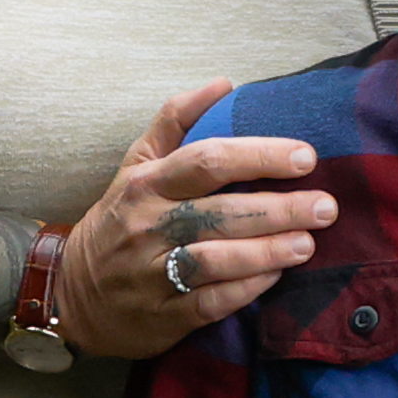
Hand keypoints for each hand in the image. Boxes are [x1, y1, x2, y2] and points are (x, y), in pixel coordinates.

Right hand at [53, 86, 337, 362]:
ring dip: (267, 250)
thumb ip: (177, 121)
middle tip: (326, 206)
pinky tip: (276, 277)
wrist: (71, 294)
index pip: (208, 161)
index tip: (306, 157)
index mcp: (147, 183)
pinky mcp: (164, 314)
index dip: (259, 156)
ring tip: (308, 243)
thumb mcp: (136, 165)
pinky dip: (246, 289)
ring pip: (216, 259)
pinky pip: (211, 302)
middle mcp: (149, 225)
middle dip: (279, 208)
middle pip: (220, 212)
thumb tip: (225, 83)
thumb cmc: (120, 219)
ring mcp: (153, 272)